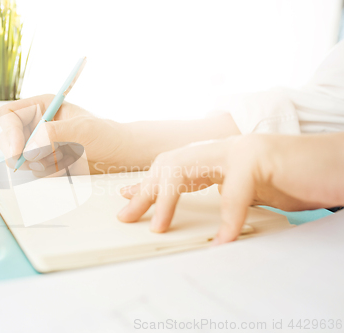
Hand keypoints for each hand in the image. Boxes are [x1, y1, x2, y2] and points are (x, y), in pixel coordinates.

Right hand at [0, 94, 130, 174]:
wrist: (119, 155)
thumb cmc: (106, 134)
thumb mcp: (82, 129)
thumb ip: (54, 134)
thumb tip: (29, 149)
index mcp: (41, 107)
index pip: (8, 116)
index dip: (8, 132)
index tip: (17, 151)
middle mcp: (36, 125)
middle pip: (7, 139)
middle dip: (20, 153)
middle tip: (40, 161)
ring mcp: (39, 145)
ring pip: (20, 160)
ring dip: (41, 163)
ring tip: (66, 157)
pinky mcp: (45, 163)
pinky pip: (35, 172)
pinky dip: (50, 172)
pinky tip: (69, 164)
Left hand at [117, 133, 343, 244]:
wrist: (339, 164)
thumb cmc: (300, 180)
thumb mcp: (256, 192)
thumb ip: (228, 198)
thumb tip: (211, 224)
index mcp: (221, 157)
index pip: (174, 167)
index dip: (149, 183)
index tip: (128, 196)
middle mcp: (224, 150)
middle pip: (170, 165)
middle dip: (145, 190)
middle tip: (126, 214)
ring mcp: (240, 150)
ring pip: (185, 169)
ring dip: (167, 199)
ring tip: (158, 227)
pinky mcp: (261, 158)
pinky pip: (234, 191)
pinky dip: (228, 219)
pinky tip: (223, 239)